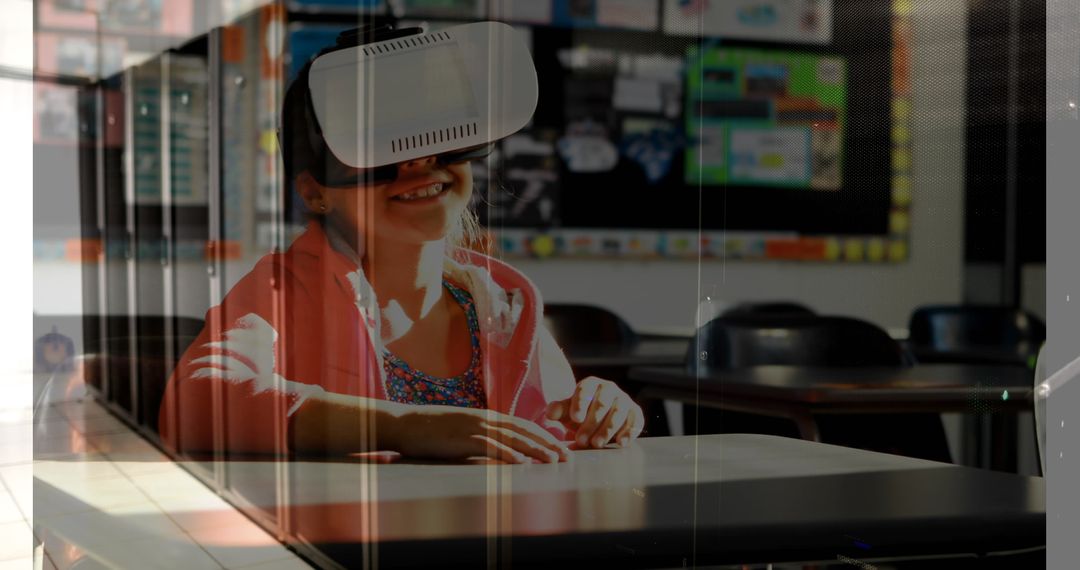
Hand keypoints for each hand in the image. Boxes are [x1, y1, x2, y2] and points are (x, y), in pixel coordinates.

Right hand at [390, 405, 570, 463]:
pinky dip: (508, 455)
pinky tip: (521, 463)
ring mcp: (475, 427)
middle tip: (568, 457)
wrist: (405, 423)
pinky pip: (490, 447)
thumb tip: (500, 448)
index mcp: (488, 417)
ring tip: (553, 460)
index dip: (545, 436)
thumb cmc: (433, 429)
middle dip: (549, 444)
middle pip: (524, 431)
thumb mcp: (464, 430)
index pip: (524, 425)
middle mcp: (486, 419)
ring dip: (535, 450)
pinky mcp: (462, 439)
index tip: (562, 447)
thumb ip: (483, 436)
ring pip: (513, 438)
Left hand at [545, 377, 643, 448]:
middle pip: (602, 403)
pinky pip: (635, 420)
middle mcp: (609, 388)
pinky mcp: (635, 412)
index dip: (580, 403)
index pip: (585, 389)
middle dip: (592, 422)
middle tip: (581, 439)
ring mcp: (624, 400)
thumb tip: (551, 412)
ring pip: (618, 412)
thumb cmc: (580, 414)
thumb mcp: (568, 412)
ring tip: (596, 444)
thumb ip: (558, 410)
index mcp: (591, 384)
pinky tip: (621, 443)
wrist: (599, 422)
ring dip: (608, 429)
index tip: (575, 419)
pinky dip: (629, 432)